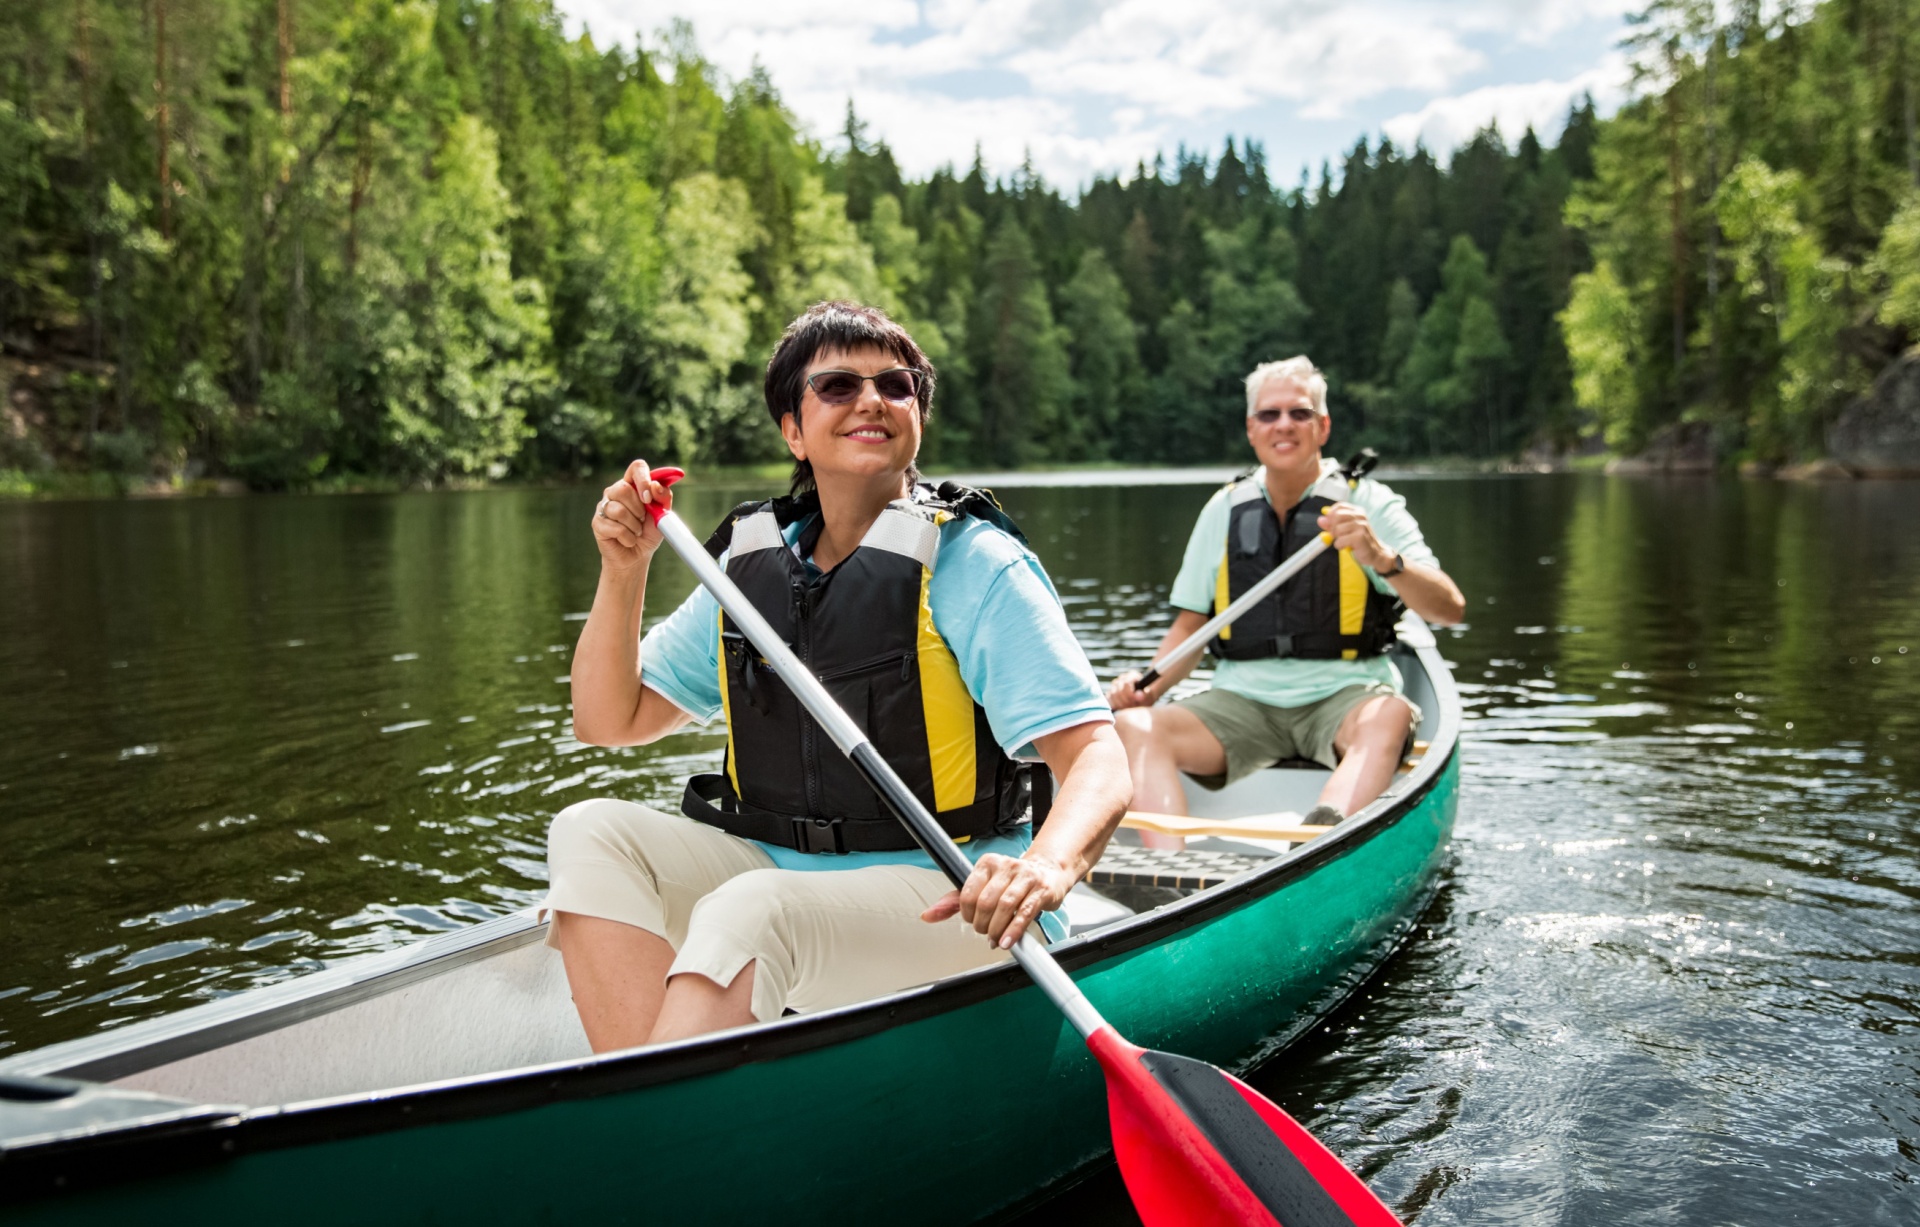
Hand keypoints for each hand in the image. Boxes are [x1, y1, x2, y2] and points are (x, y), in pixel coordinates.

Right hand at [592, 459, 673, 573]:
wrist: (637, 557)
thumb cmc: (649, 532)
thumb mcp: (663, 514)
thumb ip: (663, 497)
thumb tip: (655, 486)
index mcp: (633, 485)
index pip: (637, 467)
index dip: (643, 479)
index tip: (649, 497)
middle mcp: (615, 491)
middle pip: (623, 489)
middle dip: (638, 509)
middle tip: (643, 520)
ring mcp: (604, 506)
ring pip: (618, 510)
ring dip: (634, 525)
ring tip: (636, 532)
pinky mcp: (597, 523)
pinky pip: (614, 527)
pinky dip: (628, 537)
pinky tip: (628, 540)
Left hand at [921, 852, 1077, 948]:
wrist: (1048, 872)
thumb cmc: (1011, 882)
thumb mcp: (982, 887)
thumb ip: (954, 902)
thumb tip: (927, 915)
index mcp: (987, 863)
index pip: (968, 892)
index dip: (967, 914)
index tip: (972, 921)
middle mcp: (1006, 866)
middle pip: (986, 902)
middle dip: (982, 924)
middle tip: (986, 932)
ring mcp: (1026, 876)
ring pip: (1005, 906)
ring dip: (997, 929)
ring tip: (996, 940)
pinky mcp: (1042, 889)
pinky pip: (1024, 912)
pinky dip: (1014, 930)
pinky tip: (1007, 941)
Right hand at [1107, 669, 1154, 709]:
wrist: (1143, 700)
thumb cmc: (1147, 697)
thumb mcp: (1148, 697)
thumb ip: (1144, 695)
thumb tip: (1139, 695)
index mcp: (1132, 676)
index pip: (1126, 683)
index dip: (1129, 694)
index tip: (1134, 702)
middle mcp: (1122, 678)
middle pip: (1118, 691)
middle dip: (1125, 701)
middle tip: (1131, 707)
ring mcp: (1115, 685)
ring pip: (1112, 695)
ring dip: (1119, 704)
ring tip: (1127, 708)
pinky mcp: (1110, 692)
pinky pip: (1108, 699)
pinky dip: (1114, 704)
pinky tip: (1120, 708)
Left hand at [1317, 502, 1392, 570]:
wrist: (1375, 553)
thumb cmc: (1359, 541)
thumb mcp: (1345, 530)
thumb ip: (1332, 524)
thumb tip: (1321, 520)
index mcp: (1357, 511)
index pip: (1339, 506)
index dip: (1331, 514)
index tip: (1331, 524)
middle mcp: (1360, 516)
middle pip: (1336, 516)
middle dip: (1333, 528)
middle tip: (1338, 535)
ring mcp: (1361, 526)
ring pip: (1337, 529)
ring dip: (1337, 539)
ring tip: (1345, 541)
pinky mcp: (1360, 537)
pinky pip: (1340, 540)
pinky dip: (1340, 546)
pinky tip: (1348, 547)